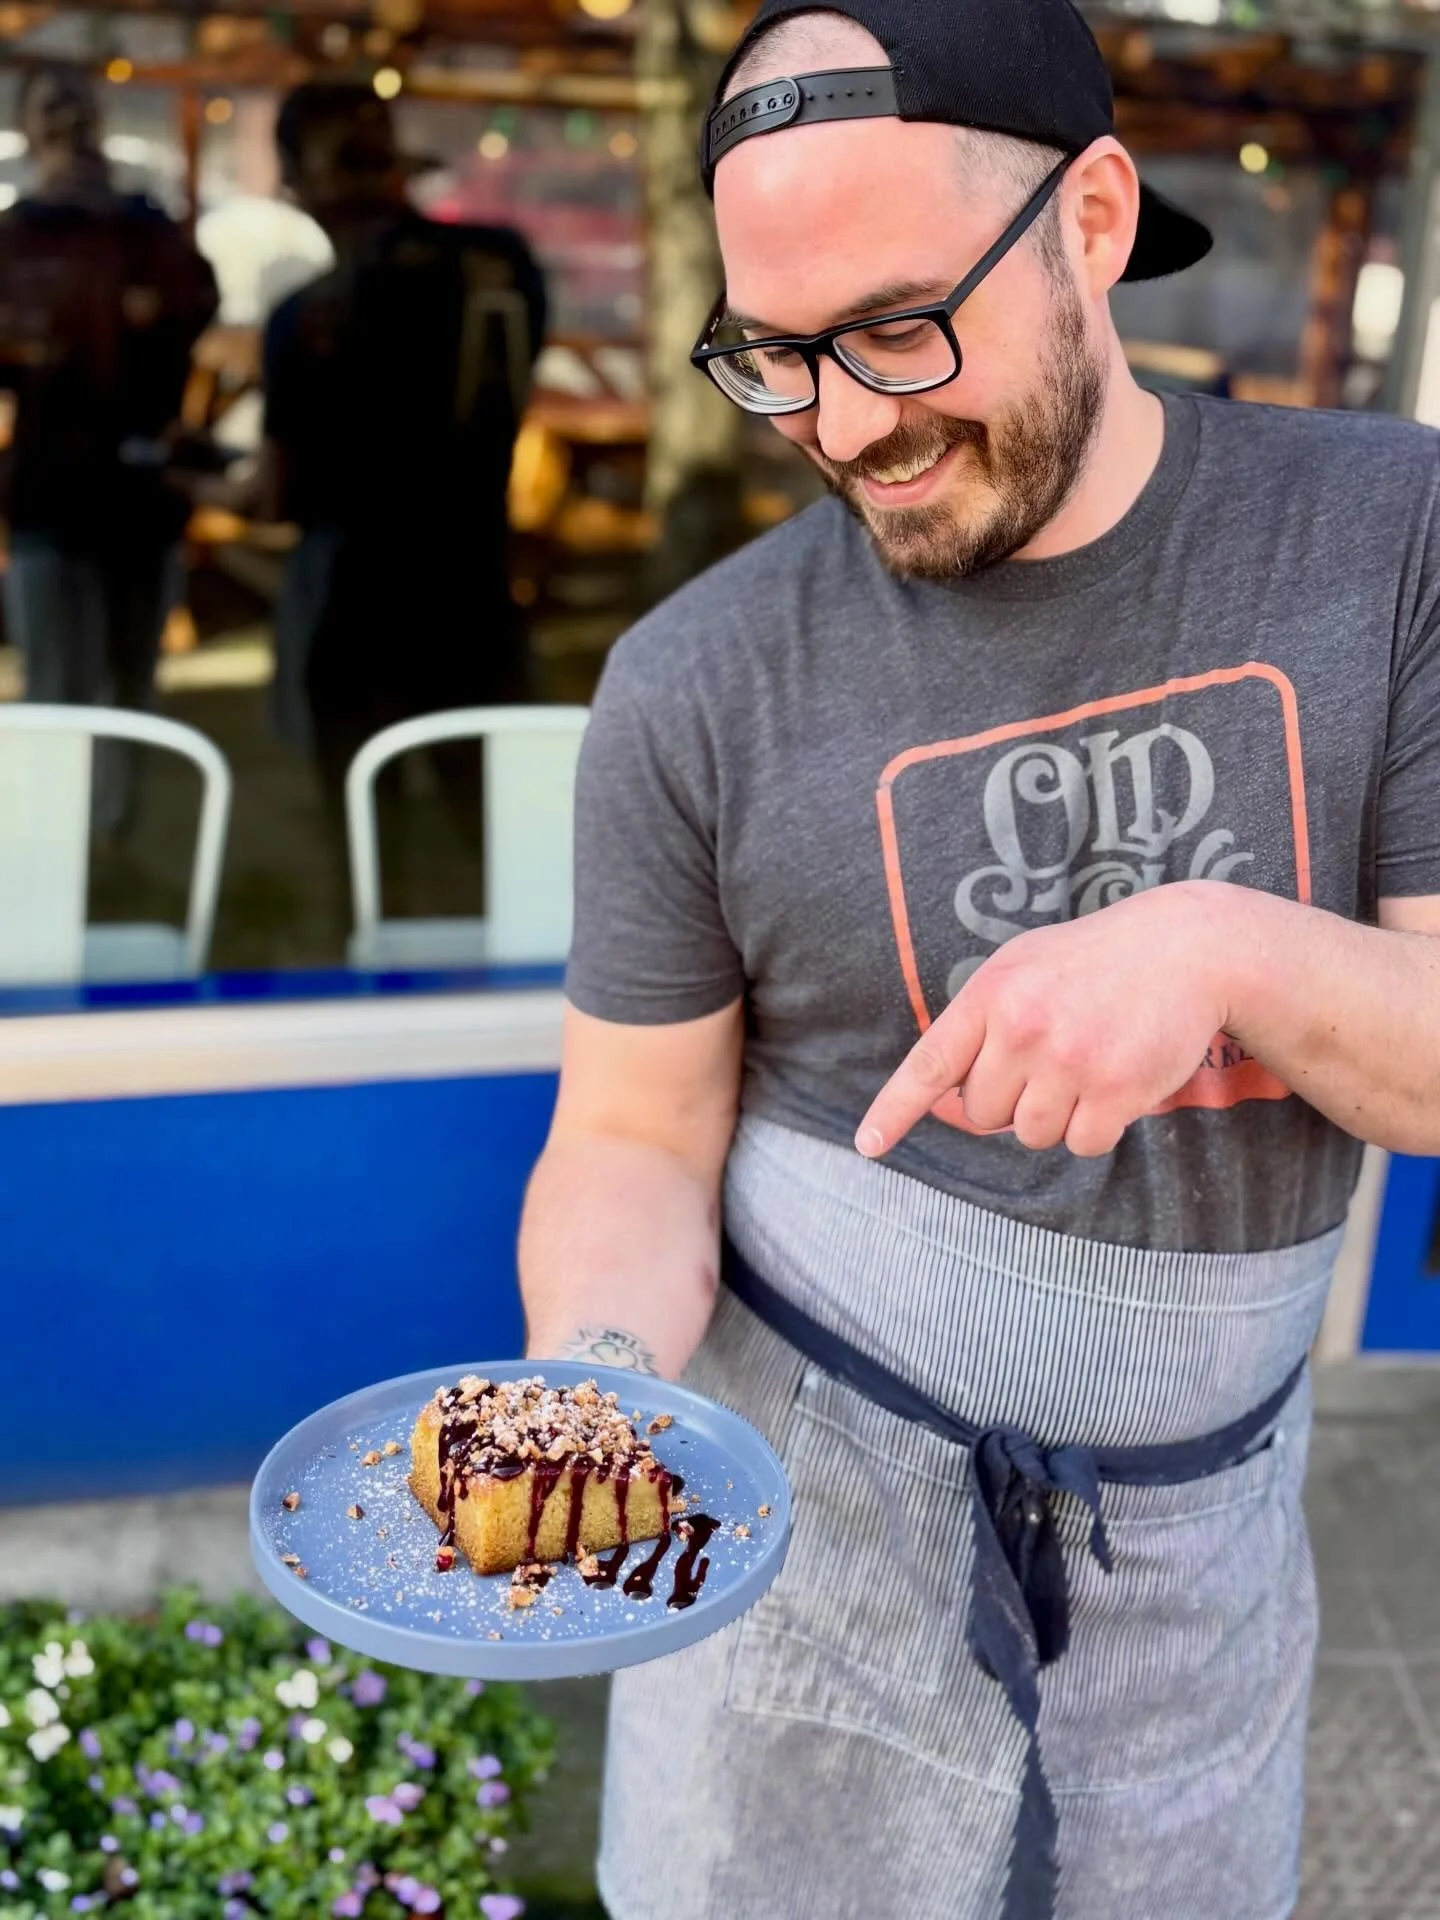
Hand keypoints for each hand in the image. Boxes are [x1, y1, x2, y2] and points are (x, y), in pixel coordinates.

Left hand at [856, 882, 1234, 1159]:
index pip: (930, 1064)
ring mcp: (1070, 1060)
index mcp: (991, 994)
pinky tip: (1117, 1081)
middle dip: (1011, 1100)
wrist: (1186, 948)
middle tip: (1052, 1057)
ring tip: (1088, 1063)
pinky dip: (1098, 1127)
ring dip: (1056, 1115)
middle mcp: (1022, 1028)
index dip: (895, 1110)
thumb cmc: (1094, 964)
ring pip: (1032, 1135)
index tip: (869, 1145)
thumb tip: (949, 1109)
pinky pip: (1082, 1144)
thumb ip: (980, 1029)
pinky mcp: (1117, 1089)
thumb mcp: (1024, 970)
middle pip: (982, 1113)